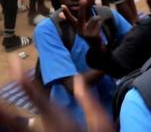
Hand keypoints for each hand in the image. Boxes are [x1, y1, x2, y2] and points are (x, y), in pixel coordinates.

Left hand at [0, 59, 114, 131]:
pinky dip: (11, 125)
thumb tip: (78, 80)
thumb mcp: (101, 122)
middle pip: (14, 116)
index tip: (14, 64)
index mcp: (60, 119)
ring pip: (14, 127)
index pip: (37, 95)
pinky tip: (6, 120)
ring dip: (3, 115)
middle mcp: (45, 128)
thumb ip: (89, 100)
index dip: (23, 79)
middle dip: (0, 105)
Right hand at [61, 0, 102, 44]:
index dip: (66, 13)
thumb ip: (72, 19)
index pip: (70, 19)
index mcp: (76, 27)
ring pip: (94, 18)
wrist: (95, 45)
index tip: (62, 6)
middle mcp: (80, 30)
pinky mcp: (94, 35)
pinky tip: (99, 28)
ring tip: (96, 24)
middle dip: (82, 7)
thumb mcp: (80, 26)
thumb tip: (59, 14)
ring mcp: (87, 33)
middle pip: (81, 16)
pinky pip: (99, 22)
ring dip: (97, 18)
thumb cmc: (86, 32)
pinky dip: (100, 23)